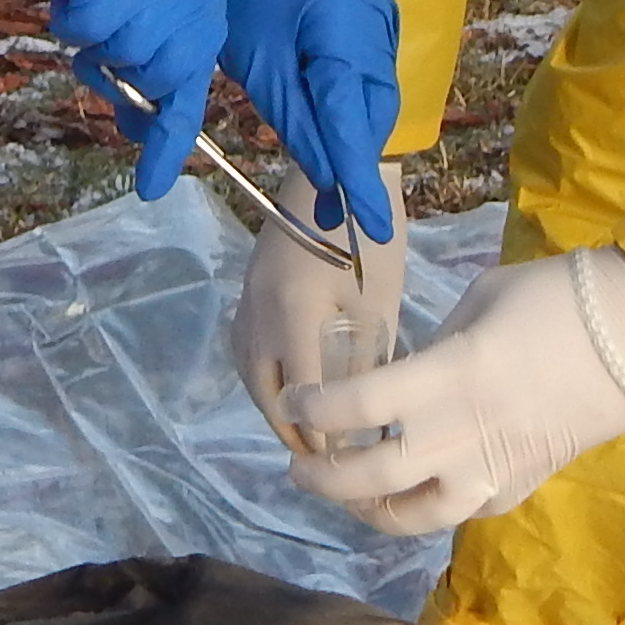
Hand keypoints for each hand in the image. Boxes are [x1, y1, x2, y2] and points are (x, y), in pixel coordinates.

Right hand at [0, 0, 230, 202]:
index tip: (150, 185)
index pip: (193, 85)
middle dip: (113, 67)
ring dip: (88, 34)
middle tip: (92, 25)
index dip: (167, 138)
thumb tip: (136, 122)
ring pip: (111, 57)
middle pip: (149, 79)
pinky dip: (66, 10)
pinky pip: (79, 30)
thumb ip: (147, 50)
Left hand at [217, 0, 399, 245]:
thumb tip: (330, 184)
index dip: (358, 176)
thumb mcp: (260, 71)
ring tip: (331, 187)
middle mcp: (377, 21)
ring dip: (353, 144)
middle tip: (330, 213)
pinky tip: (335, 139)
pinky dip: (353, 118)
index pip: (352, 115)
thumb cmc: (245, 5)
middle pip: (372, 113)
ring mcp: (385, 22)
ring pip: (376, 105)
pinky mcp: (381, 28)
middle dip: (352, 163)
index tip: (369, 228)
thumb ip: (298, 127)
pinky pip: (372, 87)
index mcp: (342, 24)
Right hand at [231, 165, 407, 455]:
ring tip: (301, 427)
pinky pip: (247, 345)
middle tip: (319, 457)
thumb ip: (369, 352)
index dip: (318, 432)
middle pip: (262, 389)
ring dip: (272, 403)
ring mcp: (247, 296)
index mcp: (292, 314)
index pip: (299, 394)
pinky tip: (286, 383)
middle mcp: (258, 311)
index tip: (342, 459)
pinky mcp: (250, 285)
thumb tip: (373, 404)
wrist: (337, 166)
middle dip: (288, 428)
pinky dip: (263, 374)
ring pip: (248, 368)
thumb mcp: (378, 298)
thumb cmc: (369, 229)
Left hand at [280, 245, 624, 539]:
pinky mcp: (521, 487)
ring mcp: (494, 470)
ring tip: (350, 498)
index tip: (292, 403)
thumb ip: (437, 345)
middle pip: (371, 478)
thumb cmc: (558, 298)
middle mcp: (462, 435)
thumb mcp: (481, 300)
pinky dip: (427, 506)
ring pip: (414, 517)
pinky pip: (460, 512)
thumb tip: (414, 373)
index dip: (313, 409)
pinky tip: (414, 491)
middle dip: (323, 478)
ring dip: (370, 512)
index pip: (358, 406)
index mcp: (449, 377)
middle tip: (300, 467)